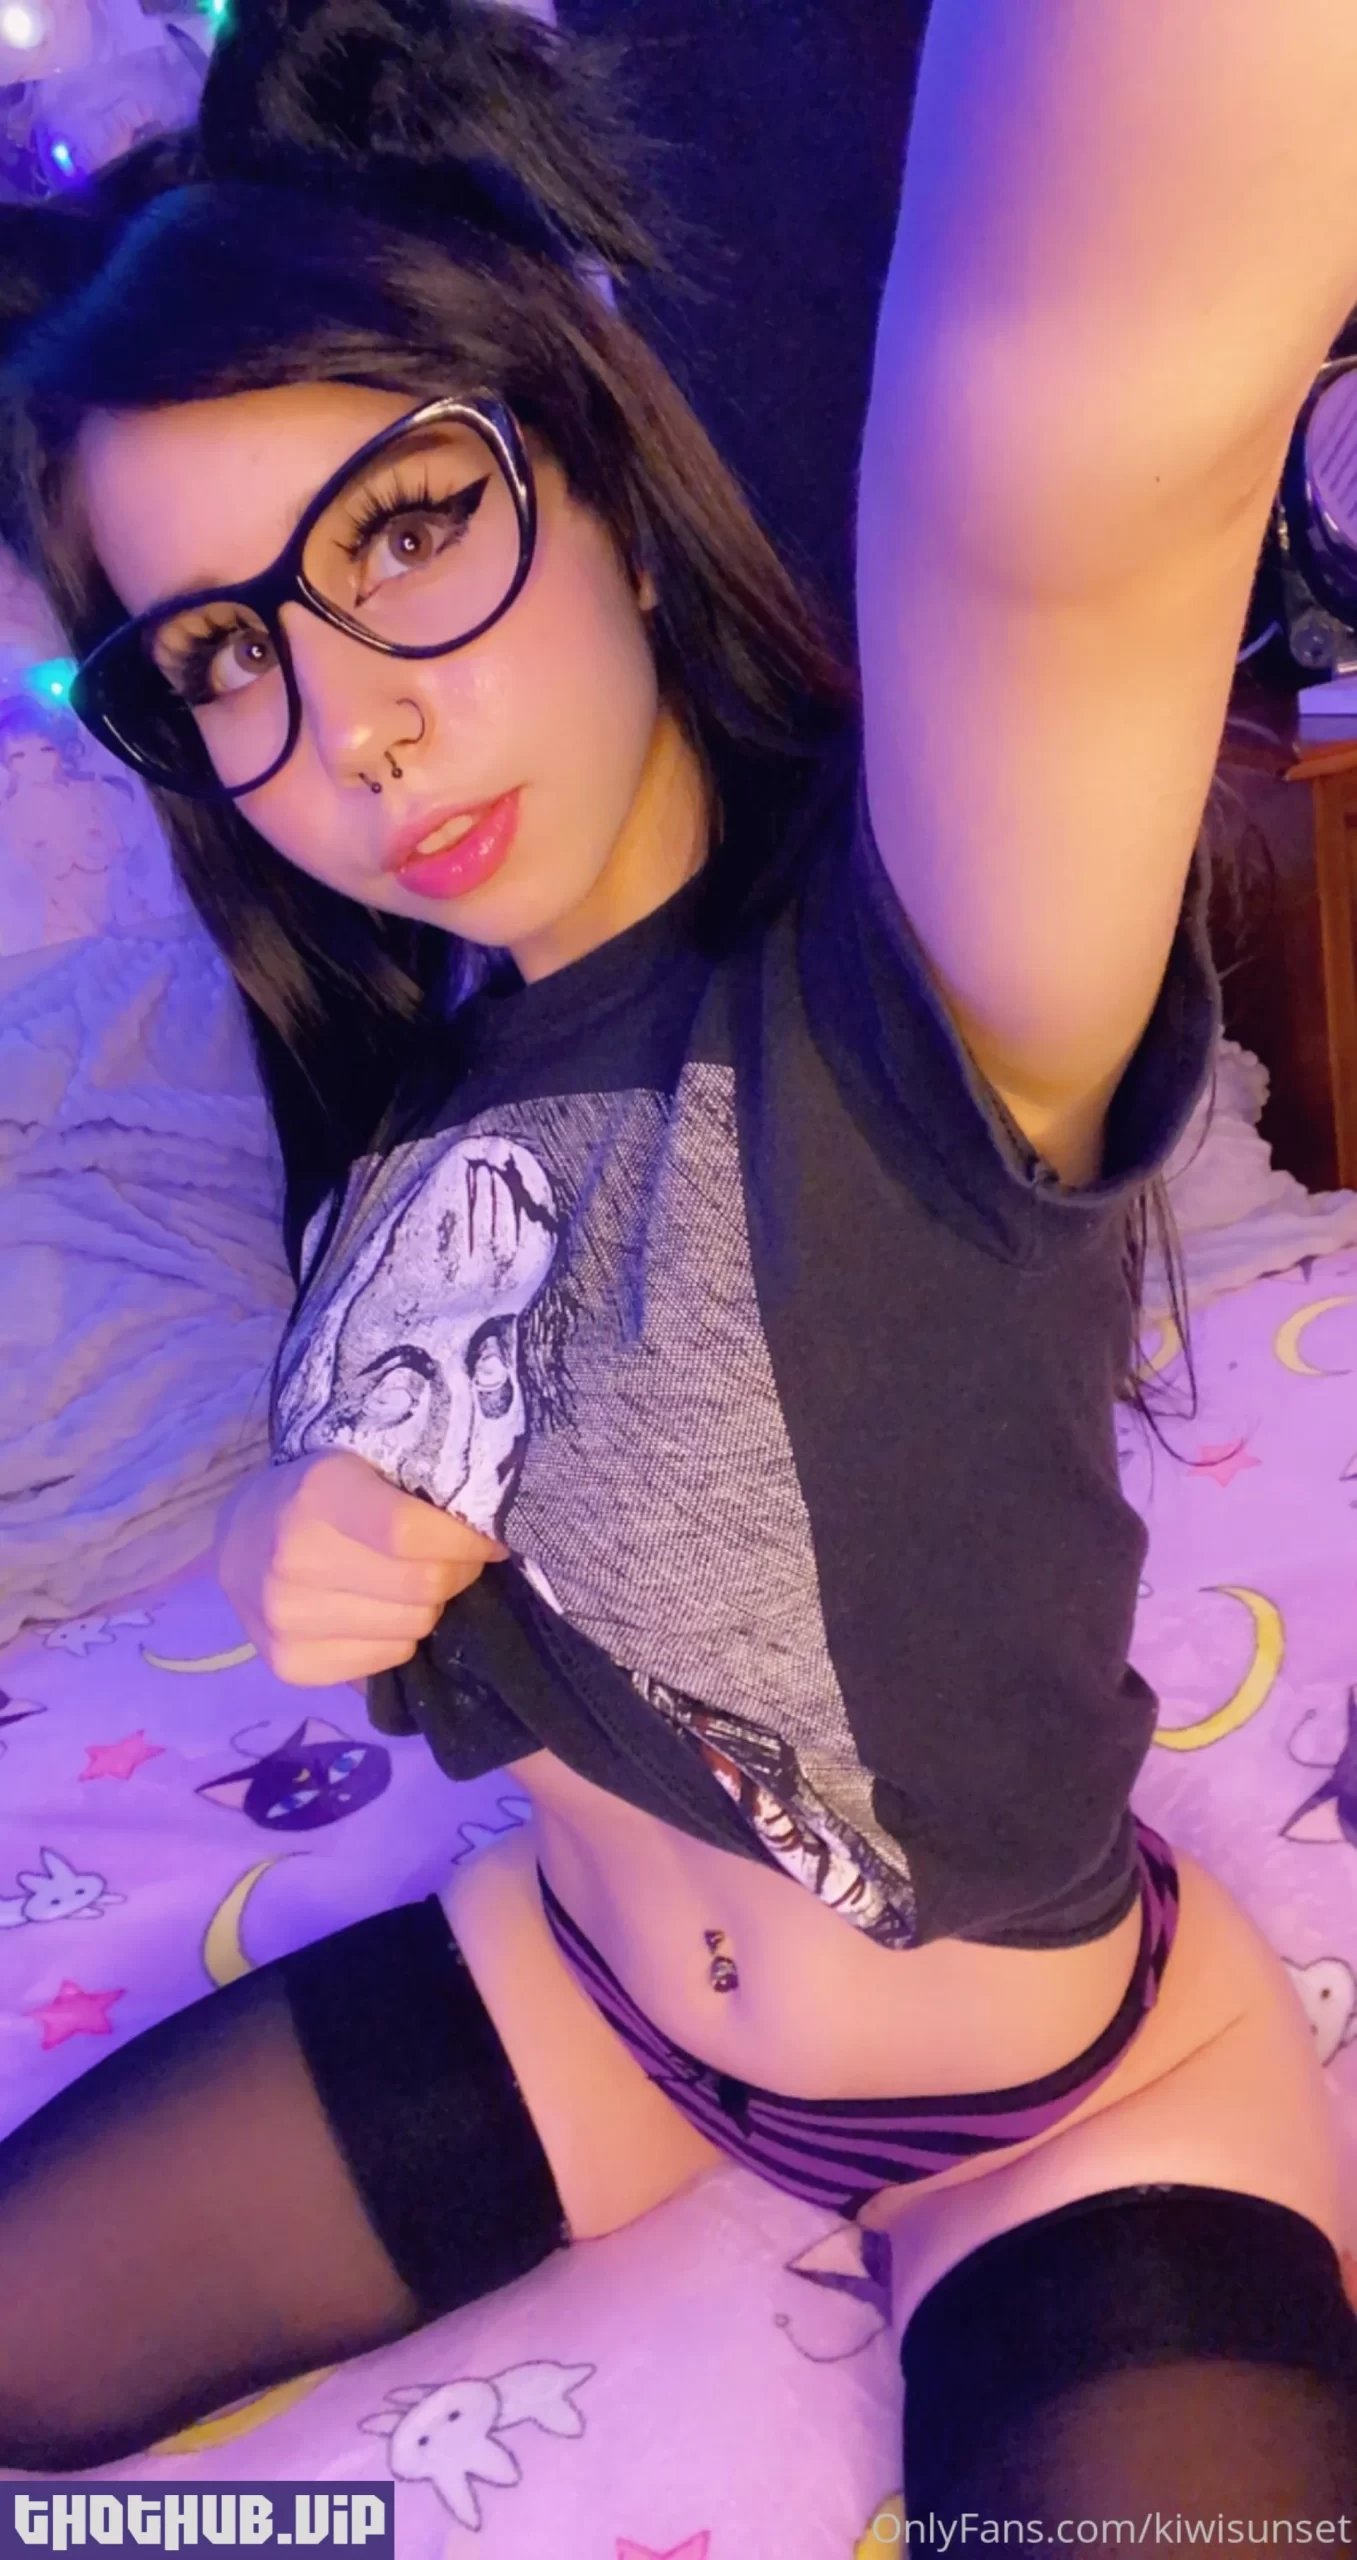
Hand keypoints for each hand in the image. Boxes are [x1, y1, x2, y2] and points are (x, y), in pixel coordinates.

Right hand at [214, 1450, 508, 1687]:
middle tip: (451, 1556)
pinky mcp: (288, 1665)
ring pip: (413, 1626)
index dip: (466, 1538)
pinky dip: (398, 1637)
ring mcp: (285, 1618)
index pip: (413, 1533)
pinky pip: (388, 1659)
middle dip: (456, 1569)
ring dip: (428, 1604)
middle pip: (424, 1585)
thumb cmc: (322, 1492)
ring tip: (408, 1579)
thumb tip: (494, 1526)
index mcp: (318, 1494)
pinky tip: (376, 1610)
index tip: (484, 1534)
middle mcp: (293, 1558)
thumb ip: (420, 1485)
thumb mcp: (365, 1463)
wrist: (242, 1538)